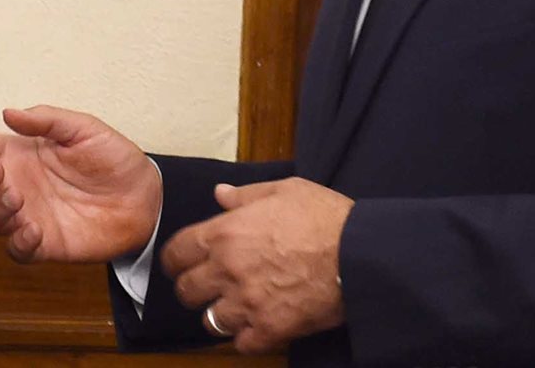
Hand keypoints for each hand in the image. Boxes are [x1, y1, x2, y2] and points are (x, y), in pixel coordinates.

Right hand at [0, 105, 161, 263]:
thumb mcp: (83, 128)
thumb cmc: (111, 157)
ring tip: (18, 197)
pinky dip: (18, 241)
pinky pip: (17, 250)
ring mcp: (27, 215)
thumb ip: (47, 120)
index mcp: (20, 153)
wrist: (144, 196)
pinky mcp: (43, 244)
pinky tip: (32, 228)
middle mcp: (16, 183)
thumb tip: (8, 113)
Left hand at [162, 177, 352, 353]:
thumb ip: (244, 195)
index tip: (180, 264)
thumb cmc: (323, 217)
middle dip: (193, 288)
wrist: (359, 253)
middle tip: (207, 287)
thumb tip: (219, 193)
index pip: (176, 253)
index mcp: (225, 233)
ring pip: (210, 321)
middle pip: (186, 290)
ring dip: (219, 314)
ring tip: (234, 306)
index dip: (175, 260)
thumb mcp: (283, 191)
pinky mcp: (270, 329)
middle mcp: (228, 270)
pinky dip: (246, 337)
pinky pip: (241, 344)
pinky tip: (257, 324)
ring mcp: (248, 303)